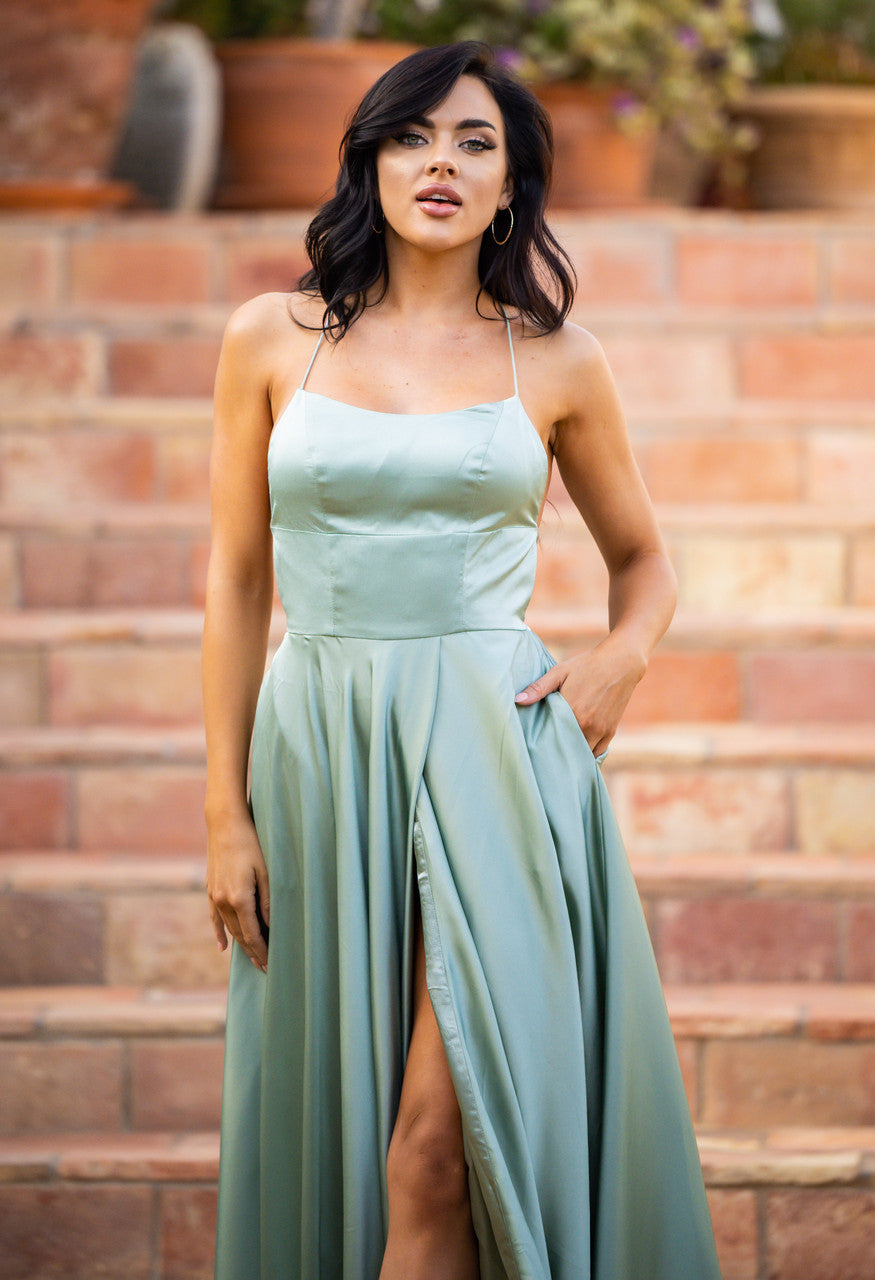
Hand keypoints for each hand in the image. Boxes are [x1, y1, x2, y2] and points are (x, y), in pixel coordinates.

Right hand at [206, 809, 269, 971]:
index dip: (262, 950)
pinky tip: (223, 946)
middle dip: (253, 952)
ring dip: (240, 944)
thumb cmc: (251, 844)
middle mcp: (224, 901)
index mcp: (240, 898)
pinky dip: (219, 933)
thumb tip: (269, 926)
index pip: (253, 934)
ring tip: (252, 959)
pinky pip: (214, 918)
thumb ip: (267, 901)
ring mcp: (214, 896)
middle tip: (265, 968)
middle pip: (240, 935)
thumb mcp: (265, 871)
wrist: (225, 824)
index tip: (270, 964)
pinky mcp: (210, 890)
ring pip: (229, 928)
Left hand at [514, 635, 645, 757]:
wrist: (621, 663)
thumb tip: (517, 700)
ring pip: (582, 753)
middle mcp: (587, 725)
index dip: (542, 742)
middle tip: (544, 753)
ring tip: (559, 753)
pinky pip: (597, 752)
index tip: (534, 744)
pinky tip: (577, 752)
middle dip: (556, 751)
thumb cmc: (587, 665)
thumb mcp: (559, 672)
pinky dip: (587, 754)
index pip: (551, 737)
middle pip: (566, 749)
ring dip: (571, 754)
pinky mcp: (611, 731)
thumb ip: (538, 688)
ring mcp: (600, 730)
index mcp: (571, 711)